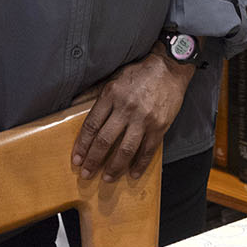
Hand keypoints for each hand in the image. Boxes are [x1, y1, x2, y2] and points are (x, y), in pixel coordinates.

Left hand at [70, 49, 195, 181]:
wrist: (169, 68)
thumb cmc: (139, 73)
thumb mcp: (114, 79)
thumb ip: (98, 96)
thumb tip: (77, 108)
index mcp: (111, 95)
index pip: (92, 125)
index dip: (82, 145)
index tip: (77, 159)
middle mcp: (126, 108)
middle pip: (105, 140)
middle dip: (94, 160)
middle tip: (86, 174)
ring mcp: (143, 119)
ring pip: (126, 150)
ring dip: (115, 167)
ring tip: (107, 178)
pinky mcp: (159, 126)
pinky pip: (148, 150)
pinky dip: (139, 164)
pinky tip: (132, 174)